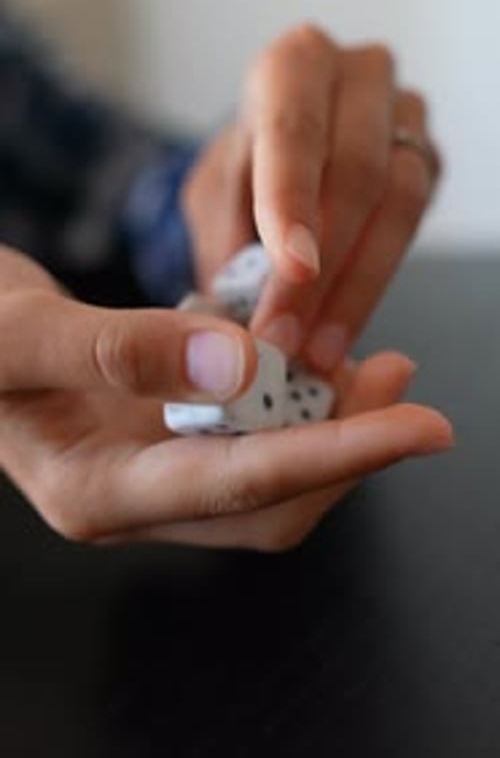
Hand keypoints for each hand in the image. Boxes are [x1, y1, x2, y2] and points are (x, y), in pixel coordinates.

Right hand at [0, 250, 452, 550]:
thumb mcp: (20, 334)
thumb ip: (118, 350)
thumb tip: (239, 365)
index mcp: (95, 492)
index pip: (240, 486)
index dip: (338, 456)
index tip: (418, 426)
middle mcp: (131, 497)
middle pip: (268, 502)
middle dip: (346, 447)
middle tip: (395, 373)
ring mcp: (148, 471)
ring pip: (264, 472)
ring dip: (323, 422)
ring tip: (364, 360)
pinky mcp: (160, 436)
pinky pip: (242, 434)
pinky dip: (285, 398)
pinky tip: (302, 351)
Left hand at [182, 24, 439, 370]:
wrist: (284, 160)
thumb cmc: (248, 173)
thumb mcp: (216, 200)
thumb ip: (226, 248)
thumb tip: (235, 326)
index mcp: (292, 66)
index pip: (294, 128)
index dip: (293, 200)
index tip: (292, 268)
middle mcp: (358, 77)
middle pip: (357, 171)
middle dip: (323, 268)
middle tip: (289, 336)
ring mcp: (404, 116)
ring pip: (400, 202)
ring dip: (357, 287)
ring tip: (317, 348)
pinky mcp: (428, 160)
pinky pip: (416, 224)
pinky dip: (376, 283)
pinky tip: (342, 324)